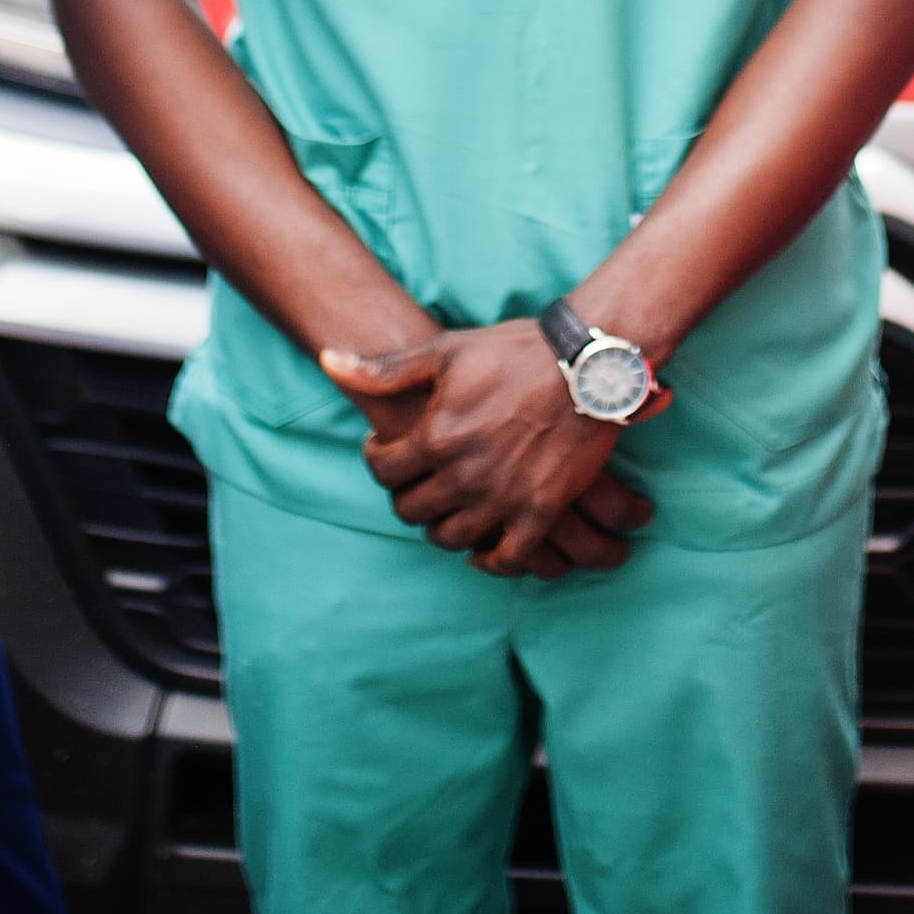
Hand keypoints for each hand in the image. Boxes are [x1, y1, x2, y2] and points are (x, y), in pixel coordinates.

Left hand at [322, 327, 651, 578]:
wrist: (587, 363)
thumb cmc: (515, 351)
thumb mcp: (445, 351)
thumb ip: (385, 368)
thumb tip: (326, 360)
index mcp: (435, 436)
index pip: (383, 471)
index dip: (380, 461)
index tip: (391, 452)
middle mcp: (464, 474)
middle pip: (412, 510)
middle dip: (408, 497)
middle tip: (419, 483)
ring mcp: (503, 497)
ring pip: (452, 538)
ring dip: (443, 528)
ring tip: (449, 509)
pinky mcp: (541, 511)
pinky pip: (508, 559)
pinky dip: (492, 562)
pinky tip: (486, 550)